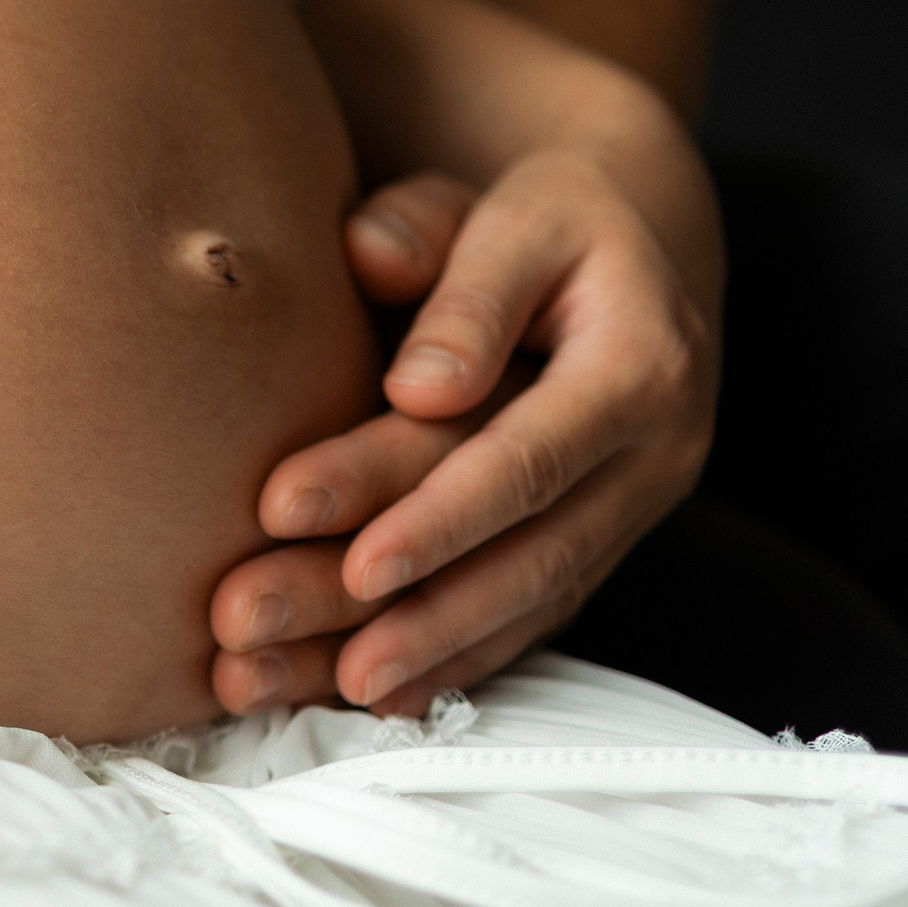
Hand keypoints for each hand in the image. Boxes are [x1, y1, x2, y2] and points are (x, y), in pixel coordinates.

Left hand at [211, 155, 717, 715]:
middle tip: (254, 626)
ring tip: (274, 683)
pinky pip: (523, 622)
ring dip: (401, 655)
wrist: (633, 243)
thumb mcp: (510, 210)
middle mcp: (654, 459)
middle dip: (388, 607)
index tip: (346, 558)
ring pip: (517, 607)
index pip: (525, 459)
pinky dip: (444, 665)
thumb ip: (451, 262)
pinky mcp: (596, 547)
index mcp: (642, 366)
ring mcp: (631, 516)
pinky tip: (357, 696)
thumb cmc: (547, 218)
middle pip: (515, 554)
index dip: (437, 516)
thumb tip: (417, 379)